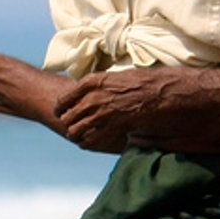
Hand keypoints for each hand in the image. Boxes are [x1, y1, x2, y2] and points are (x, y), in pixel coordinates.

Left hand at [53, 68, 182, 148]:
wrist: (160, 90)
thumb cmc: (140, 81)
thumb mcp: (113, 75)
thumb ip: (97, 85)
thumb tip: (85, 92)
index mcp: (92, 82)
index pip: (64, 99)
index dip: (60, 108)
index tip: (60, 112)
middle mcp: (93, 98)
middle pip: (67, 117)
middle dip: (67, 123)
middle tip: (70, 126)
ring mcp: (102, 113)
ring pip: (75, 130)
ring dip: (75, 134)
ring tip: (77, 136)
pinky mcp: (113, 127)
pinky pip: (91, 140)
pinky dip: (86, 143)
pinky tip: (87, 142)